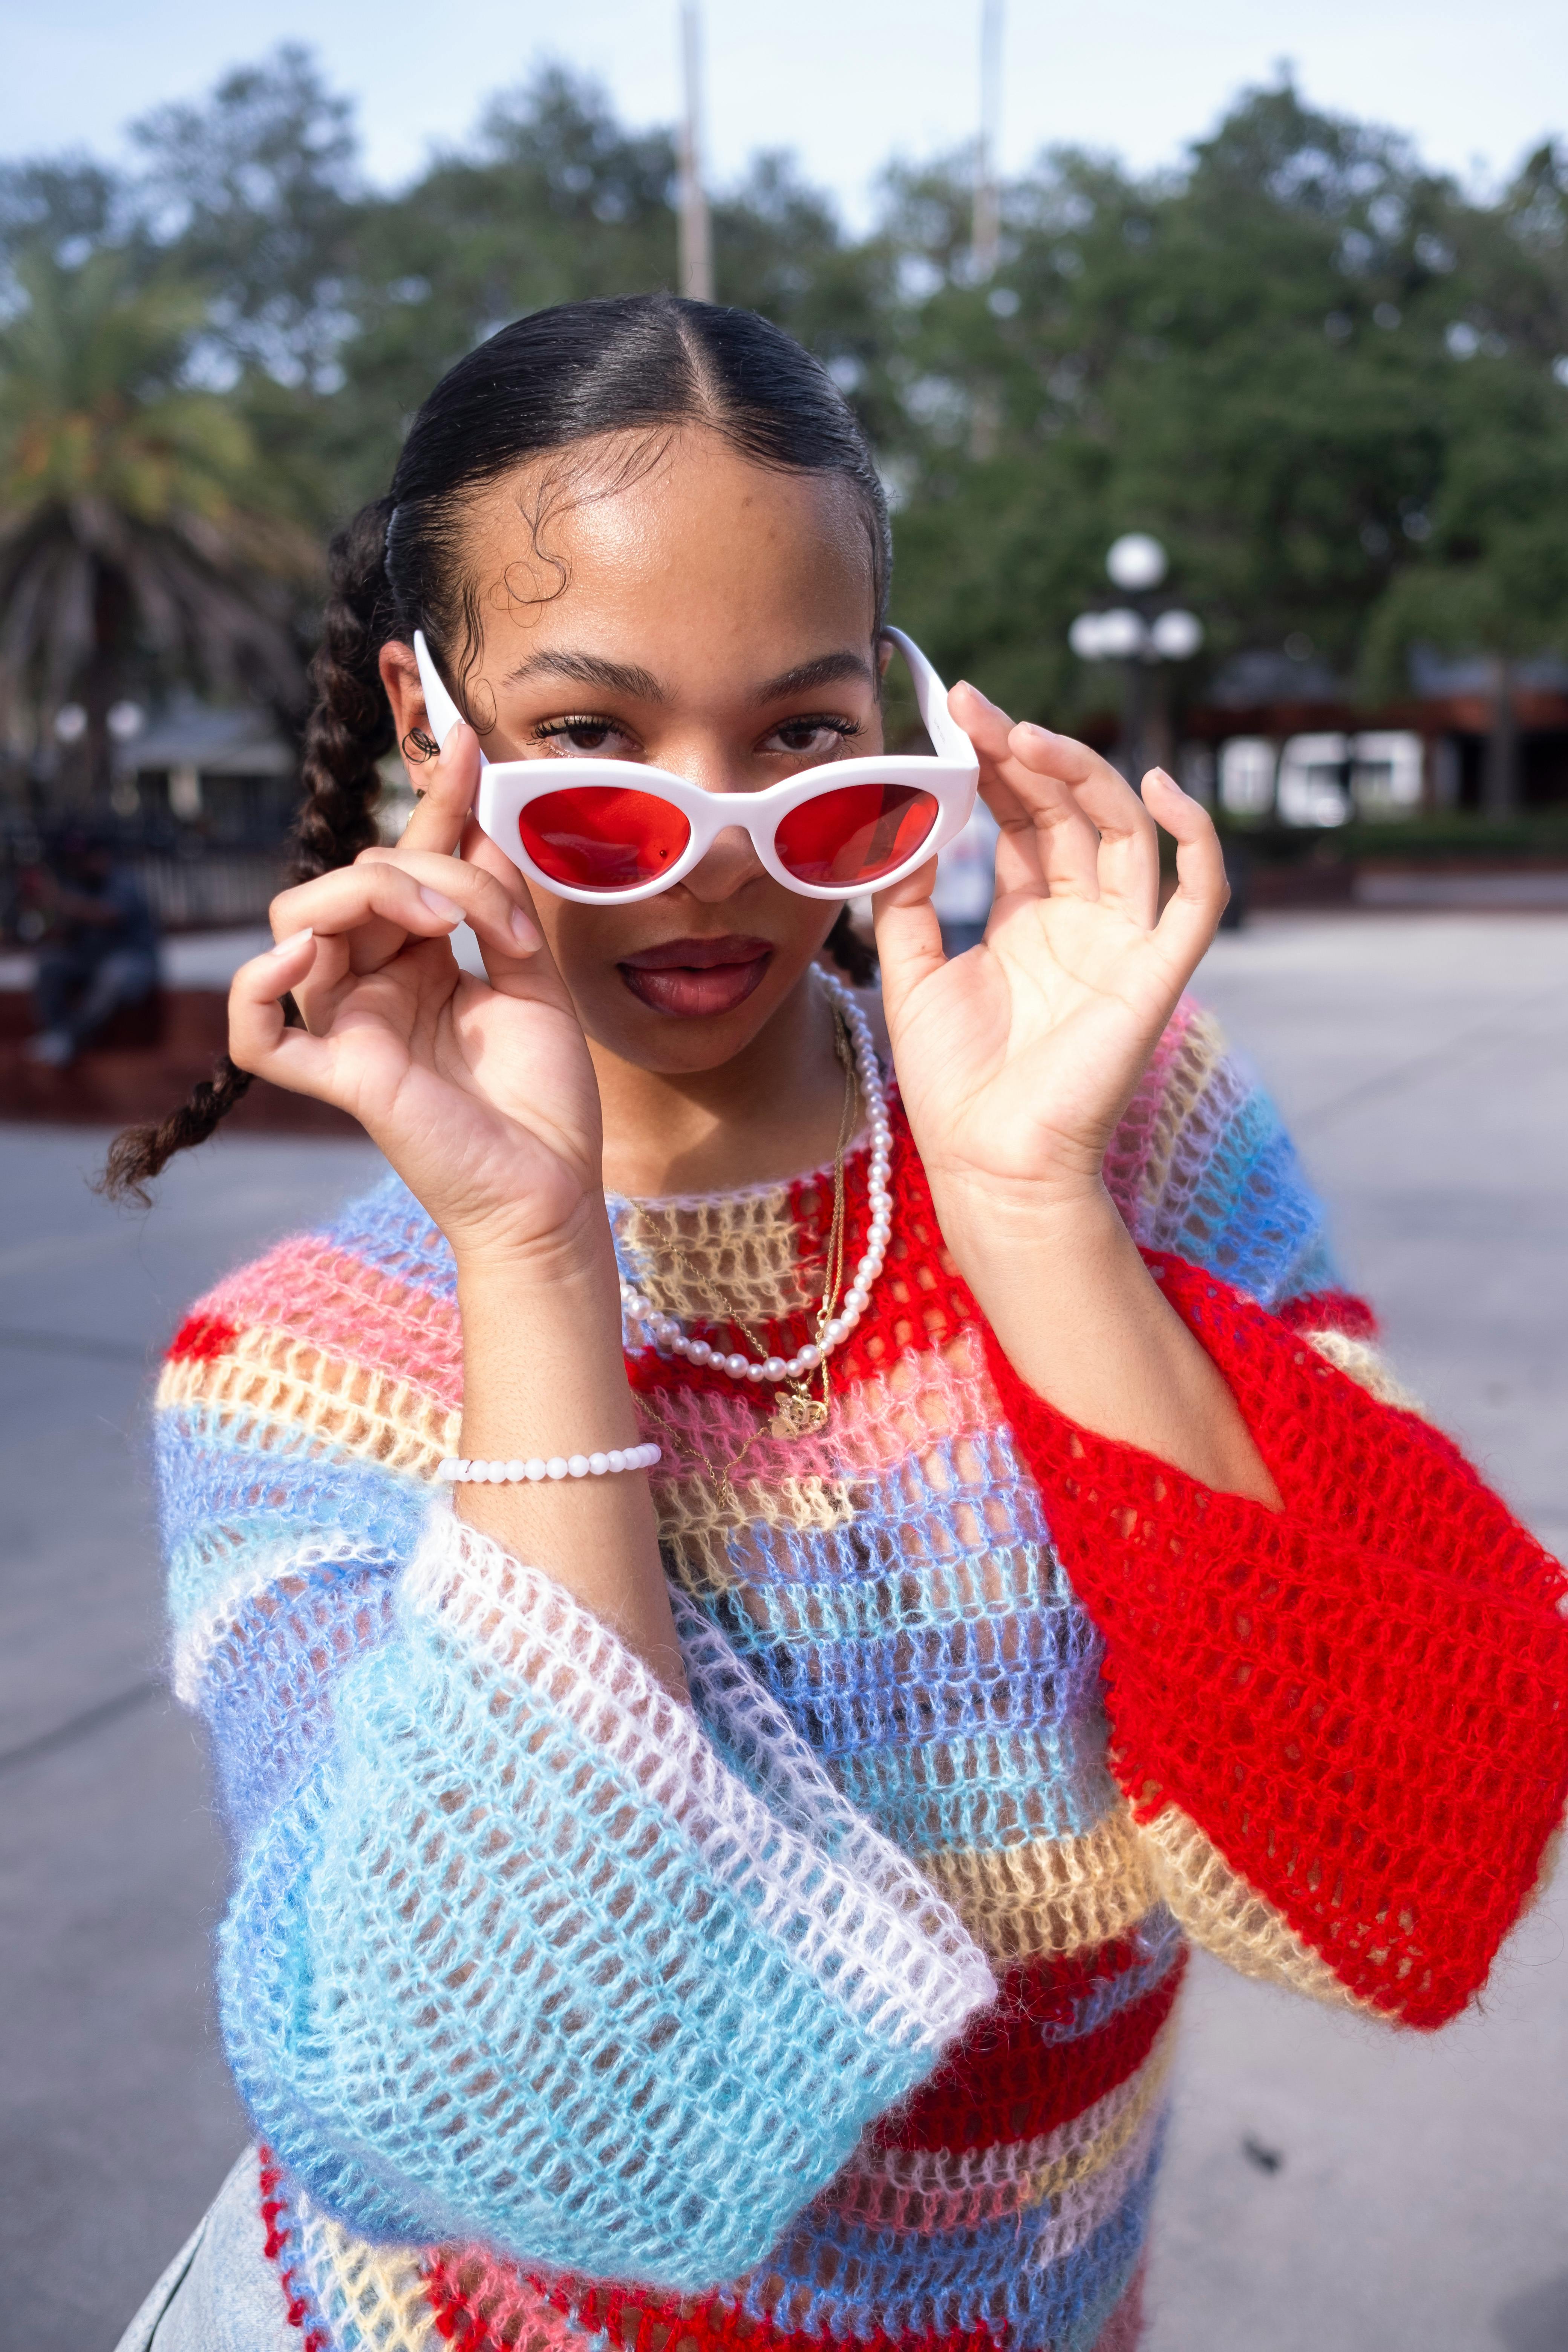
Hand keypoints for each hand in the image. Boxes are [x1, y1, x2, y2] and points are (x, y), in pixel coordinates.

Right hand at [228, 723, 604, 1269]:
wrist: (556, 1188)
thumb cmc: (546, 1098)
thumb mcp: (535, 979)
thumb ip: (499, 904)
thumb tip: (476, 822)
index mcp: (419, 961)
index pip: (406, 864)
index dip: (432, 800)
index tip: (465, 740)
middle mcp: (374, 985)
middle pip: (354, 881)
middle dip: (422, 866)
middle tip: (489, 912)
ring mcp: (348, 1028)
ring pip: (300, 923)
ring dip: (370, 897)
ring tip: (443, 924)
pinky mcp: (338, 1076)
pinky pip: (256, 1033)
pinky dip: (262, 987)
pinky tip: (309, 958)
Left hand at [873, 684, 1227, 1263]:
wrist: (985, 1164)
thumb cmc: (953, 1084)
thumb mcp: (911, 973)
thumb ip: (907, 899)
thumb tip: (905, 823)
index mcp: (1028, 920)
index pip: (1023, 819)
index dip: (994, 766)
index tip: (954, 717)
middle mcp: (1080, 922)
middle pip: (1068, 812)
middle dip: (1025, 755)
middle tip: (976, 711)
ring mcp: (1122, 944)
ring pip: (1124, 833)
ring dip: (1084, 774)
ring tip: (1029, 736)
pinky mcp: (1156, 974)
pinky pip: (1197, 897)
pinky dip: (1193, 838)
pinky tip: (1156, 786)